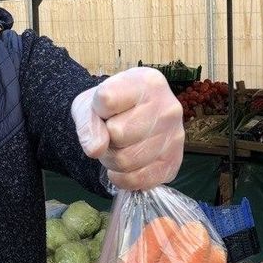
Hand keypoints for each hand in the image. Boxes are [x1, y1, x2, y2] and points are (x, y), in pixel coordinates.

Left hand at [71, 67, 183, 189]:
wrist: (128, 122)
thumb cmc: (109, 109)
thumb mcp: (89, 105)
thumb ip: (87, 123)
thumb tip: (96, 150)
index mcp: (148, 82)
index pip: (106, 100)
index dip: (97, 110)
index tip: (105, 109)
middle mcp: (169, 107)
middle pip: (118, 134)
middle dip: (105, 139)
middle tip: (109, 134)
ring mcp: (175, 136)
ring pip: (126, 160)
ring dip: (112, 160)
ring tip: (118, 147)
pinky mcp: (174, 163)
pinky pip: (137, 180)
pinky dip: (122, 178)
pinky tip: (125, 166)